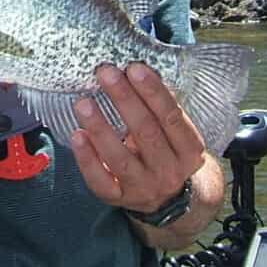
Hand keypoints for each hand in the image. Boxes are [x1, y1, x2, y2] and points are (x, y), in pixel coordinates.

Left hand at [70, 63, 205, 213]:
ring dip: (101, 128)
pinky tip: (77, 135)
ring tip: (83, 102)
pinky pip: (101, 181)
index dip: (153, 92)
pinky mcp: (119, 199)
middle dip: (124, 100)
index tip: (134, 68)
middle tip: (105, 73)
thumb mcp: (174, 131)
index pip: (172, 118)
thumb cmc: (166, 148)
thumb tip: (132, 68)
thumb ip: (159, 106)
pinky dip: (87, 159)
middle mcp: (169, 171)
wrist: (170, 199)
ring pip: (121, 159)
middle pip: (146, 133)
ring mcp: (144, 188)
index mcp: (189, 150)